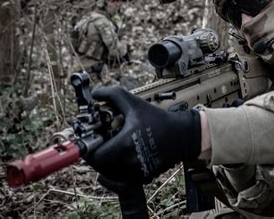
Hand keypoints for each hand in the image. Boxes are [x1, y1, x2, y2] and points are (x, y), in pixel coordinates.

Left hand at [85, 86, 200, 183]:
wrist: (183, 135)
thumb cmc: (159, 119)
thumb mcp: (134, 102)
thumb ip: (112, 94)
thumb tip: (96, 94)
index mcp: (125, 144)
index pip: (96, 157)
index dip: (90, 150)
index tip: (94, 142)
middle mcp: (131, 161)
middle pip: (101, 167)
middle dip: (98, 155)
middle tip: (101, 144)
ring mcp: (138, 172)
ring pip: (112, 175)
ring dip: (108, 164)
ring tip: (113, 150)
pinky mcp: (145, 177)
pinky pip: (124, 179)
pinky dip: (120, 171)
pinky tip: (124, 157)